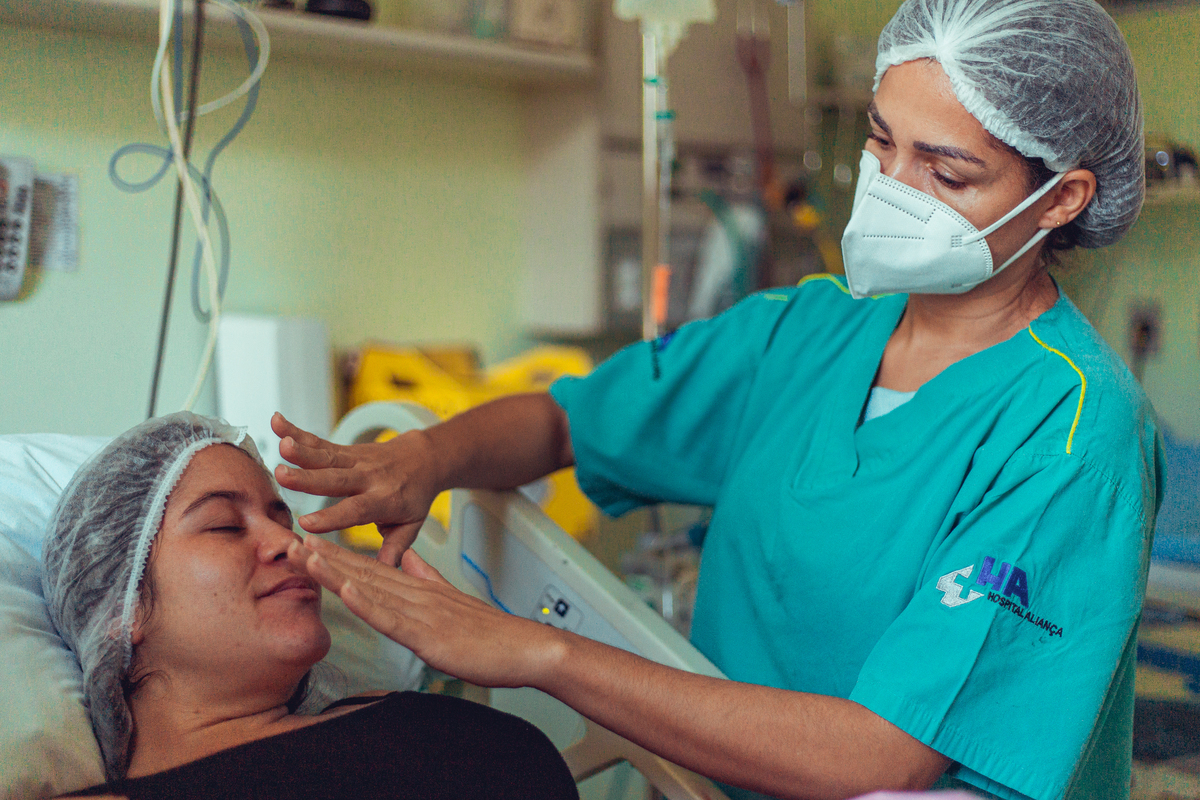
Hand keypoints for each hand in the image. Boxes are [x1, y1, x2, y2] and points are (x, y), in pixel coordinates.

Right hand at [271, 412, 438, 564]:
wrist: (424, 458)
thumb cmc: (414, 497)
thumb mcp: (411, 525)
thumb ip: (396, 547)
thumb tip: (386, 570)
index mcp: (385, 500)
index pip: (357, 510)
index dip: (332, 517)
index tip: (305, 525)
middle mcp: (369, 478)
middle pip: (336, 479)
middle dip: (308, 478)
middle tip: (282, 475)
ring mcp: (357, 460)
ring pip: (327, 456)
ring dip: (302, 450)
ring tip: (281, 444)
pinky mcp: (347, 449)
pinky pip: (320, 441)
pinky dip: (297, 431)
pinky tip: (277, 422)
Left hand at [288, 534, 565, 687]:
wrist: (526, 647)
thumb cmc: (492, 633)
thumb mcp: (452, 599)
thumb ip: (429, 577)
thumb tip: (409, 558)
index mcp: (421, 589)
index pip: (371, 569)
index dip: (337, 555)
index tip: (308, 542)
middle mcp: (417, 594)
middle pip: (363, 573)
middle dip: (325, 558)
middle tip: (290, 541)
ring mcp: (422, 612)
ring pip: (372, 588)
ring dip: (336, 572)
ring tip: (306, 556)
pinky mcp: (429, 634)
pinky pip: (392, 617)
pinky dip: (367, 602)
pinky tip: (346, 590)